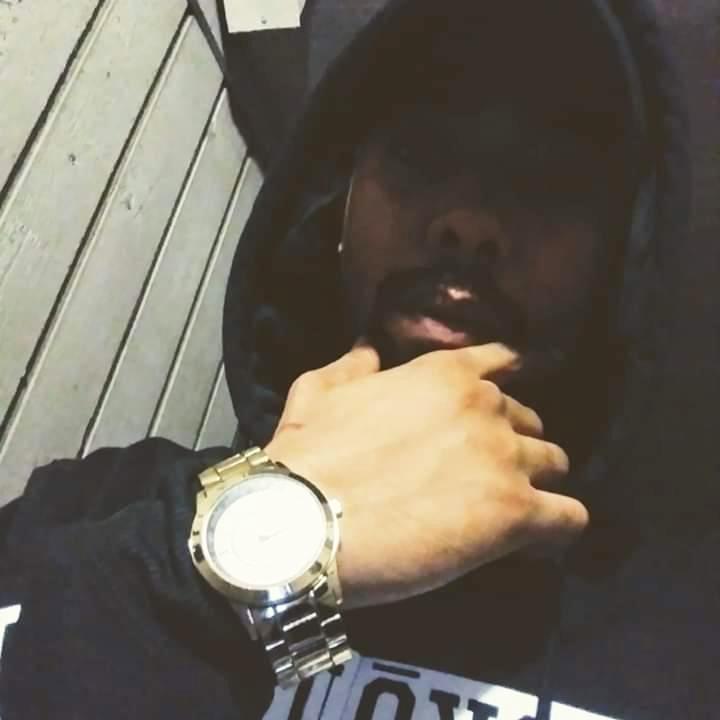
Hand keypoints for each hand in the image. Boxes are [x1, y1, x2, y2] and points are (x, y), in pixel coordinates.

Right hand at [265, 342, 587, 609]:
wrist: (304, 521)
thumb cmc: (308, 456)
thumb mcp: (317, 391)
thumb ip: (351, 365)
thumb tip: (368, 347)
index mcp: (444, 374)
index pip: (504, 361)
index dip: (507, 385)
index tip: (498, 415)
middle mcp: (486, 407)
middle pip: (532, 422)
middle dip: (514, 445)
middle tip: (484, 478)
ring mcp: (506, 458)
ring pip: (557, 465)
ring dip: (537, 486)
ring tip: (508, 514)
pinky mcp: (516, 514)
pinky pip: (570, 518)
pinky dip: (556, 530)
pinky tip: (532, 544)